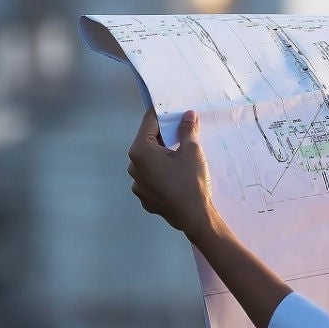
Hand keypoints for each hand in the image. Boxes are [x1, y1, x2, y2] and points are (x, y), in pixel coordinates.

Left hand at [127, 108, 217, 239]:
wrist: (195, 218)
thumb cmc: (191, 181)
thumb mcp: (192, 150)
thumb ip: (187, 129)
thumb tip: (188, 115)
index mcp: (140, 151)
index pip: (149, 122)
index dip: (163, 113)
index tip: (175, 109)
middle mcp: (133, 167)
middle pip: (148, 142)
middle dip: (164, 135)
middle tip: (182, 131)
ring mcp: (137, 184)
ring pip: (149, 161)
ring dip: (162, 155)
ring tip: (181, 156)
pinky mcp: (145, 198)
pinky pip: (152, 178)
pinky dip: (162, 173)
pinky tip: (177, 176)